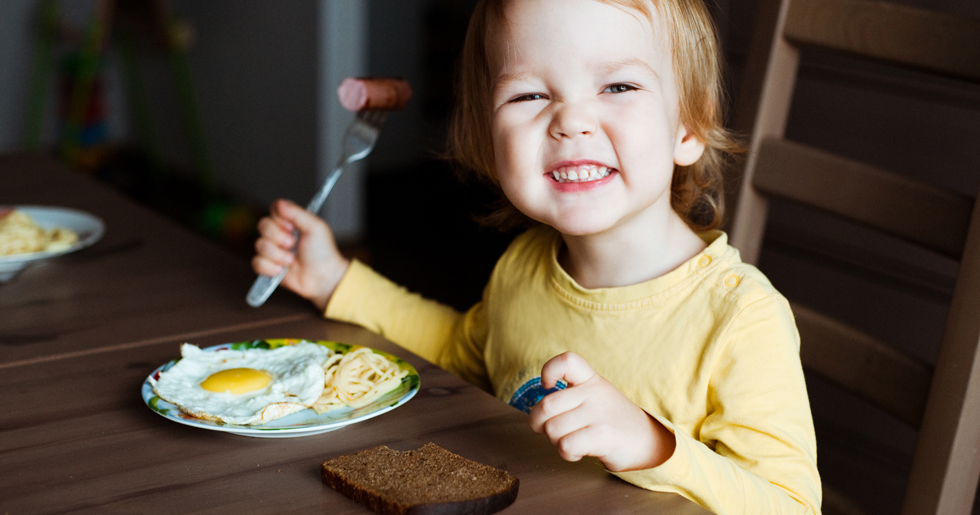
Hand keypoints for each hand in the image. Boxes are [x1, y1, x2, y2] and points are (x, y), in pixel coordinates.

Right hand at [252, 199, 349, 310]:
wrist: (323, 277)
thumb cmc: (323, 252)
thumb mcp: (315, 228)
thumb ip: (297, 213)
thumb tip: (280, 203)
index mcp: (291, 222)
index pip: (274, 210)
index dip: (279, 218)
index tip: (292, 226)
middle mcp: (279, 234)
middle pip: (262, 225)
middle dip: (277, 237)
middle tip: (292, 244)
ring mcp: (273, 250)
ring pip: (259, 245)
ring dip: (277, 254)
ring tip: (291, 260)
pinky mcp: (268, 266)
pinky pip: (256, 262)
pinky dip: (269, 267)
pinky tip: (281, 270)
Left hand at [528, 352, 675, 471]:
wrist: (648, 442)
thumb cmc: (613, 421)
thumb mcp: (596, 397)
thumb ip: (570, 397)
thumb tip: (538, 414)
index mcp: (591, 380)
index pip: (567, 360)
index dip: (549, 370)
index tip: (548, 386)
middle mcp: (595, 393)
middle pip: (546, 406)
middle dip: (541, 425)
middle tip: (554, 431)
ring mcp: (599, 413)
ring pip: (552, 429)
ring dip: (556, 442)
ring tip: (572, 442)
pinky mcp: (603, 435)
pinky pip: (566, 445)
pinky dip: (567, 453)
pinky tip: (578, 452)